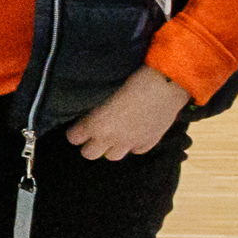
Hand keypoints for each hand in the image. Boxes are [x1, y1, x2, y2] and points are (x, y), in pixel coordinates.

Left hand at [70, 67, 194, 162]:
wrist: (165, 84)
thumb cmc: (130, 80)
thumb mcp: (102, 94)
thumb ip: (92, 111)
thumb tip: (86, 116)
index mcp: (95, 125)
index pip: (73, 138)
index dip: (75, 132)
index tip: (78, 126)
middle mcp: (110, 138)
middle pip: (89, 154)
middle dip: (89, 144)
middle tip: (94, 134)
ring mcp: (131, 142)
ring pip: (112, 156)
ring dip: (110, 147)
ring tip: (114, 136)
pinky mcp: (149, 142)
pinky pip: (136, 151)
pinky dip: (133, 145)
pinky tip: (134, 134)